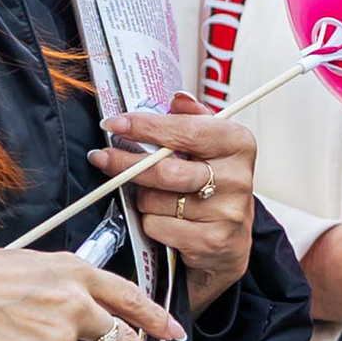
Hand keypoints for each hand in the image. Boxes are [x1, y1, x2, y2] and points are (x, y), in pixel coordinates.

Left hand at [93, 104, 257, 318]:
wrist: (231, 241)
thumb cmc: (215, 186)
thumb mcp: (211, 146)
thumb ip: (194, 119)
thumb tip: (177, 99)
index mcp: (238, 144)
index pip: (185, 130)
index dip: (145, 126)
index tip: (115, 124)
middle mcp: (237, 177)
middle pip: (165, 169)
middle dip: (126, 163)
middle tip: (103, 157)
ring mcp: (226, 212)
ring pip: (156, 200)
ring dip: (143, 198)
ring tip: (153, 197)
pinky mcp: (211, 241)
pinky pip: (158, 226)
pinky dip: (151, 223)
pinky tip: (163, 220)